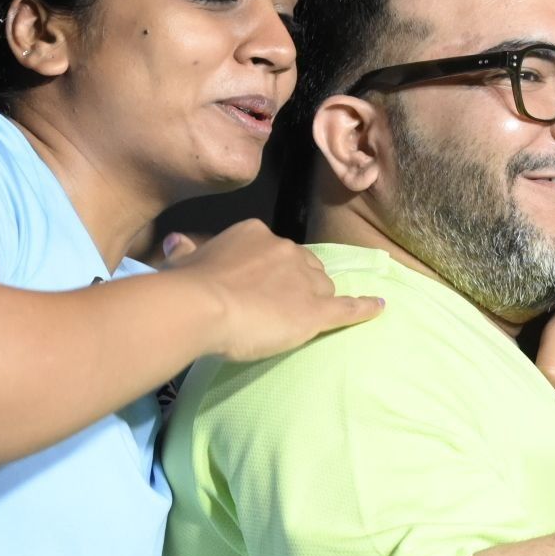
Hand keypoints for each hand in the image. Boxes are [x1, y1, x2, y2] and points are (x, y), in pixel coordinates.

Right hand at [161, 219, 384, 361]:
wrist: (201, 305)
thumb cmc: (188, 285)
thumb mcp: (184, 261)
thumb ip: (187, 253)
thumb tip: (175, 244)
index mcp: (256, 234)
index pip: (274, 251)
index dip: (270, 272)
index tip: (256, 287)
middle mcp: (285, 249)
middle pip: (304, 268)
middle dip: (296, 285)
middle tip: (274, 309)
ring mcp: (304, 279)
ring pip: (322, 287)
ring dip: (315, 300)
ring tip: (297, 321)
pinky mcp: (316, 309)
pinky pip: (347, 307)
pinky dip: (364, 308)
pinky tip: (379, 308)